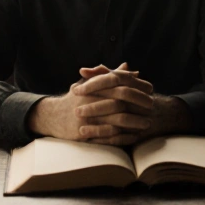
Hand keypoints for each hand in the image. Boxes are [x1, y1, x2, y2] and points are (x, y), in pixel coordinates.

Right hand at [24, 64, 151, 142]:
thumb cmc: (75, 98)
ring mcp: (86, 118)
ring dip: (134, 123)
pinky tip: (134, 136)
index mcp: (92, 87)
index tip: (150, 91)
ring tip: (146, 124)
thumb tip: (129, 67)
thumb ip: (109, 75)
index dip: (136, 88)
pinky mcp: (84, 133)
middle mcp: (89, 101)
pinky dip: (123, 137)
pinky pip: (108, 136)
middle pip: (119, 103)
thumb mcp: (90, 83)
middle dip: (137, 107)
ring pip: (115, 121)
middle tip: (152, 109)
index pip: (118, 85)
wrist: (52, 116)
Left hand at [76, 63, 192, 140]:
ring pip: (120, 120)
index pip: (114, 79)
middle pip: (118, 100)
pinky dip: (106, 139)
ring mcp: (144, 116)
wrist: (161, 114)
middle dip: (95, 105)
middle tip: (75, 110)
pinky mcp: (142, 132)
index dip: (94, 84)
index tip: (76, 89)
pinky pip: (123, 138)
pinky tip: (91, 141)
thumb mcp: (120, 82)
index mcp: (137, 82)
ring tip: (81, 128)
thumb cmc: (132, 95)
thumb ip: (102, 74)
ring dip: (99, 125)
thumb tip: (82, 70)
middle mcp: (143, 98)